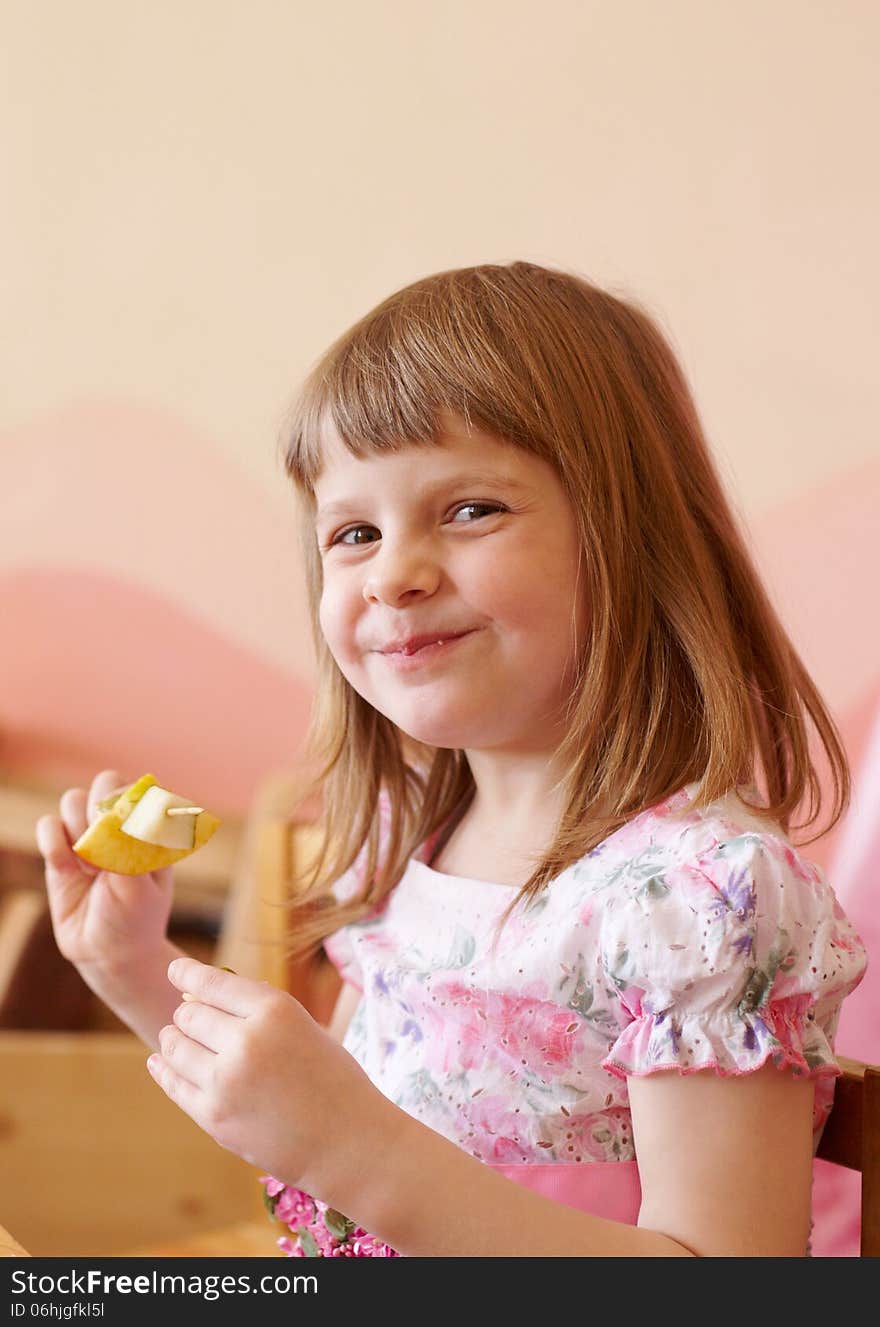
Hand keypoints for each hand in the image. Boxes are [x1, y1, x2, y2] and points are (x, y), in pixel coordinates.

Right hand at [36, 768, 173, 975]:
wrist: (108, 953)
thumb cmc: (135, 918)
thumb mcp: (140, 887)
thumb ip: (127, 849)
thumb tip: (111, 813)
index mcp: (151, 826)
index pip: (140, 787)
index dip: (128, 805)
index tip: (128, 838)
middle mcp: (120, 824)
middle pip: (105, 783)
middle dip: (101, 811)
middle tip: (105, 848)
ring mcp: (89, 835)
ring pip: (72, 799)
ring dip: (78, 830)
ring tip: (93, 867)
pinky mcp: (60, 851)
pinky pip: (47, 824)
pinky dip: (54, 843)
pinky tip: (69, 869)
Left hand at [148, 959, 391, 1196]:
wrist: (347, 1143)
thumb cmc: (330, 1079)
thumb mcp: (302, 1027)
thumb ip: (257, 1011)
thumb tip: (200, 995)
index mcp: (275, 1010)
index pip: (212, 983)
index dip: (187, 973)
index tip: (175, 969)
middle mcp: (246, 1040)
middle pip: (189, 1014)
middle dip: (188, 1014)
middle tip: (190, 1017)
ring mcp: (226, 1081)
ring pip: (175, 1046)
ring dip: (173, 1039)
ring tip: (175, 1038)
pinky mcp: (213, 1116)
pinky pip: (174, 1083)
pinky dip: (164, 1069)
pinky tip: (160, 1062)